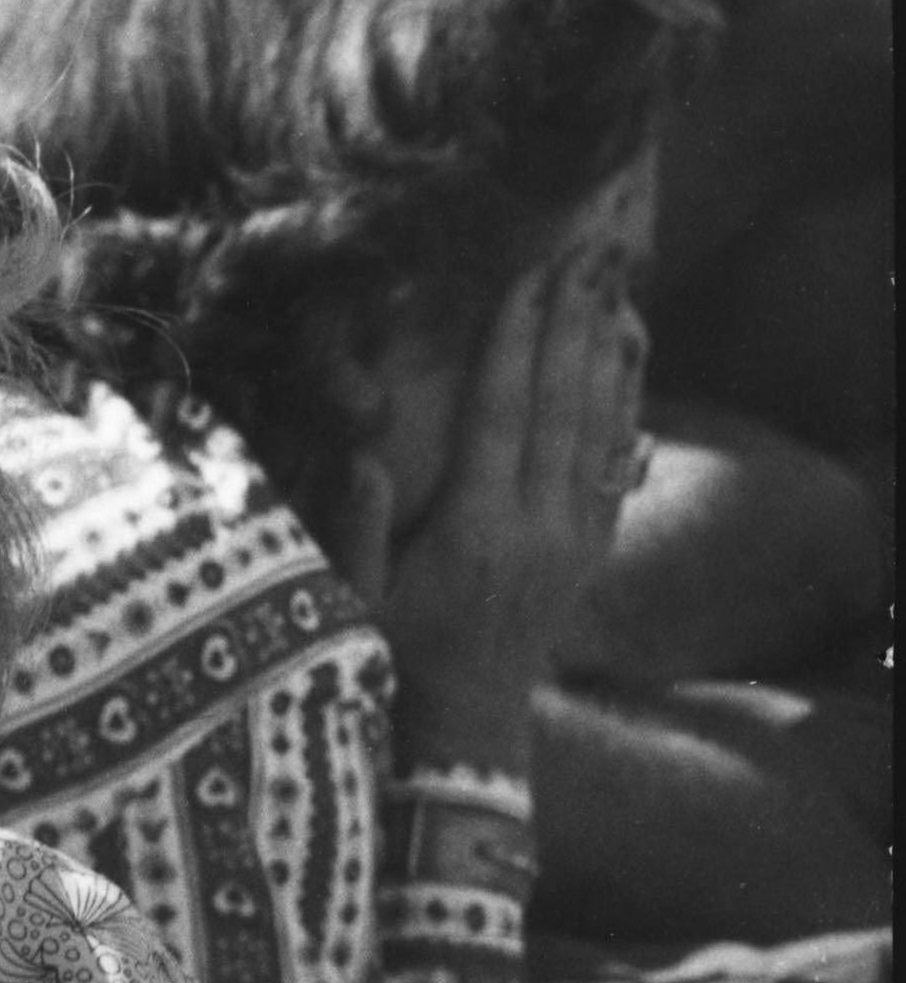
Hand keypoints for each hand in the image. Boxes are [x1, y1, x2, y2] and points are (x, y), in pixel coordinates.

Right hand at [340, 253, 644, 779]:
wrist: (463, 727)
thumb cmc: (395, 656)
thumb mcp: (353, 601)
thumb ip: (360, 528)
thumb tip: (364, 453)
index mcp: (476, 531)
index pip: (502, 415)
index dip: (515, 342)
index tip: (524, 279)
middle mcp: (538, 528)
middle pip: (562, 406)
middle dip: (571, 325)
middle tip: (582, 255)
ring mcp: (573, 539)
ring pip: (600, 428)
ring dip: (607, 352)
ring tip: (614, 288)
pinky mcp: (590, 550)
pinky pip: (617, 465)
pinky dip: (626, 406)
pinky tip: (629, 361)